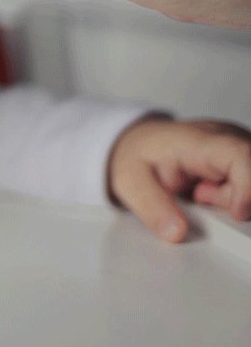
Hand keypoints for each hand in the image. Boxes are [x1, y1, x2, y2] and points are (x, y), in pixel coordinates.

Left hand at [108, 116, 250, 241]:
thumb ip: (152, 208)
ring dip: (234, 198)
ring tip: (201, 192)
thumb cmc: (137, 155)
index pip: (240, 156)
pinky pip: (249, 184)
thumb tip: (176, 233)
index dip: (248, 188)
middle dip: (236, 199)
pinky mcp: (241, 157)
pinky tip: (210, 190)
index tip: (236, 213)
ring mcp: (235, 145)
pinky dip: (235, 195)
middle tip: (200, 197)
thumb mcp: (130, 182)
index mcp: (197, 140)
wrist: (139, 142)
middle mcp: (224, 137)